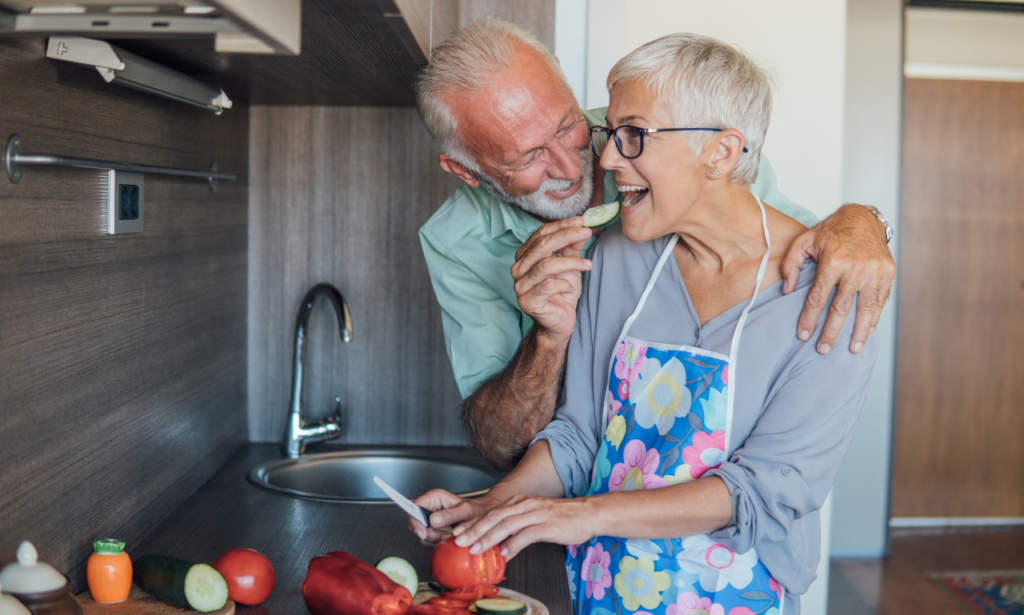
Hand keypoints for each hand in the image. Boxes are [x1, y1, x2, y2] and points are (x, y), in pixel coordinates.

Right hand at [408, 489, 498, 546]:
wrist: (485, 518)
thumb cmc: (477, 510)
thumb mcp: (465, 511)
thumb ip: (449, 515)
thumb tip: (432, 520)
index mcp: (435, 497)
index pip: (415, 506)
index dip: (415, 520)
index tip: (423, 533)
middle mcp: (430, 507)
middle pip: (416, 521)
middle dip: (427, 533)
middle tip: (442, 537)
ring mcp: (430, 519)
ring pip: (421, 532)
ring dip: (433, 539)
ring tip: (449, 537)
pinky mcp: (433, 529)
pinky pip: (428, 539)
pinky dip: (436, 542)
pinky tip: (448, 540)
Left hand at [450, 494, 594, 560]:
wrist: (588, 513)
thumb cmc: (562, 517)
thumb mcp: (534, 517)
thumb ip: (516, 528)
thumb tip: (500, 545)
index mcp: (520, 501)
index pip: (491, 512)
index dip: (473, 523)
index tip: (458, 534)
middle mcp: (525, 504)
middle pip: (494, 516)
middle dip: (474, 530)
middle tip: (459, 541)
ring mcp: (536, 514)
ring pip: (506, 524)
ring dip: (488, 537)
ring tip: (475, 549)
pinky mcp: (547, 525)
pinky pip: (526, 535)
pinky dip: (513, 545)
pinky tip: (504, 554)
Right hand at [511, 218, 593, 342]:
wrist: (560, 321)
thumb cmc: (562, 292)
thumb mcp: (570, 264)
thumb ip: (571, 246)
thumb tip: (580, 226)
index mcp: (525, 256)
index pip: (540, 234)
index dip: (561, 226)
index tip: (580, 221)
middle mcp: (518, 269)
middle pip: (542, 246)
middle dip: (566, 236)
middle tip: (586, 233)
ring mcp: (520, 286)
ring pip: (546, 265)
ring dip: (571, 262)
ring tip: (587, 264)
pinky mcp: (528, 301)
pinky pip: (549, 285)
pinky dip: (565, 284)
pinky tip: (571, 287)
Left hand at [781, 204, 894, 353]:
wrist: (863, 218)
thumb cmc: (830, 232)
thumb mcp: (803, 241)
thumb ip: (791, 265)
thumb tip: (788, 291)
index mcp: (833, 260)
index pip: (818, 298)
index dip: (809, 319)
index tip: (802, 335)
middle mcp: (856, 267)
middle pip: (841, 308)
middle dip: (831, 332)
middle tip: (822, 349)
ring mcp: (874, 271)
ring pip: (865, 308)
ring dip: (858, 332)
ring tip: (851, 350)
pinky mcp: (888, 273)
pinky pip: (880, 301)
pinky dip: (874, 319)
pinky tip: (866, 333)